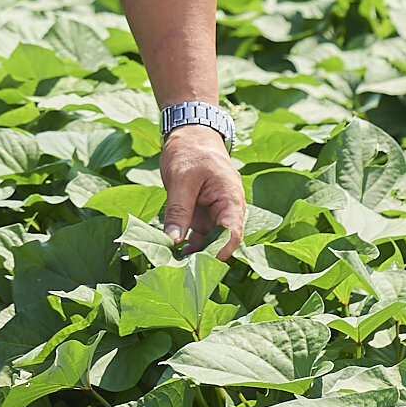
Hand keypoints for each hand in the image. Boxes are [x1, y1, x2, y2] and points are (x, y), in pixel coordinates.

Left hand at [159, 125, 245, 259]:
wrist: (190, 132)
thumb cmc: (189, 150)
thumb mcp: (181, 178)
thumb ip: (178, 209)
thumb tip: (173, 240)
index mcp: (230, 198)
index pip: (232, 232)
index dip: (220, 252)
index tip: (201, 266)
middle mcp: (227, 209)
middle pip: (223, 242)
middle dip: (206, 259)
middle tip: (184, 273)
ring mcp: (215, 214)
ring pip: (210, 242)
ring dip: (196, 255)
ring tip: (176, 269)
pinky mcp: (202, 216)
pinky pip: (199, 237)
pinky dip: (189, 247)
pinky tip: (175, 257)